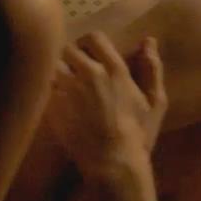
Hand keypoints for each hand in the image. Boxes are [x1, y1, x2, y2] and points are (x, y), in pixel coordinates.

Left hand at [44, 32, 166, 177]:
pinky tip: (59, 103)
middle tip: (75, 70)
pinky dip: (50, 92)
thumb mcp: (155, 101)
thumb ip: (152, 68)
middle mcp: (90, 74)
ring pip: (53, 67)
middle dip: (71, 58)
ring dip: (57, 73)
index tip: (90, 54)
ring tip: (63, 85)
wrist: (113, 162)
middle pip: (68, 49)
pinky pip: (46, 89)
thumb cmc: (138, 134)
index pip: (94, 38)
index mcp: (115, 70)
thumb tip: (149, 40)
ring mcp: (69, 90)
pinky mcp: (54, 106)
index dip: (89, 44)